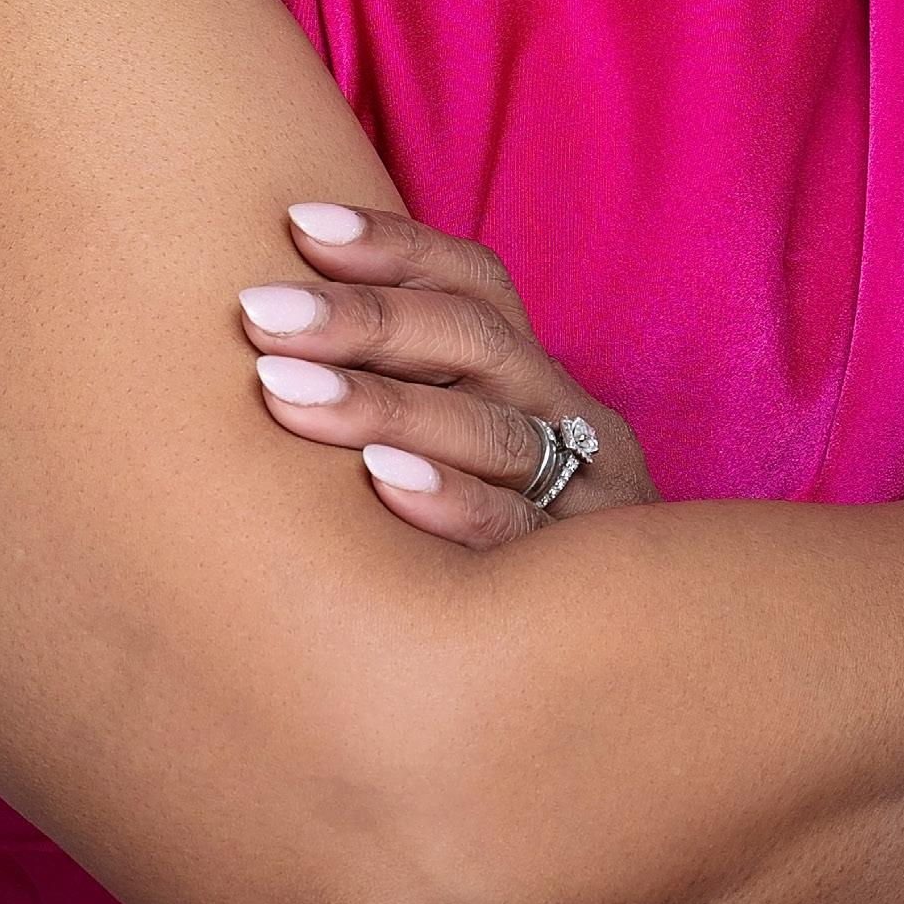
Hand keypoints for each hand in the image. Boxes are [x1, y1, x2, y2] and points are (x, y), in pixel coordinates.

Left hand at [238, 203, 657, 547]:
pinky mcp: (585, 583)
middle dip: (362, 320)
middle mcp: (571, 421)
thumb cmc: (505, 547)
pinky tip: (378, 482)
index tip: (297, 222)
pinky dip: (451, 502)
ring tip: (285, 387)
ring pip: (490, 431)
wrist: (643, 681)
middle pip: (475, 342)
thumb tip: (263, 330)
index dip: (393, 246)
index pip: (475, 284)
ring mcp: (589, 498)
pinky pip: (514, 534)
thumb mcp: (473, 459)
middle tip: (260, 313)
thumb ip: (404, 399)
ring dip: (383, 404)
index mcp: (537, 380)